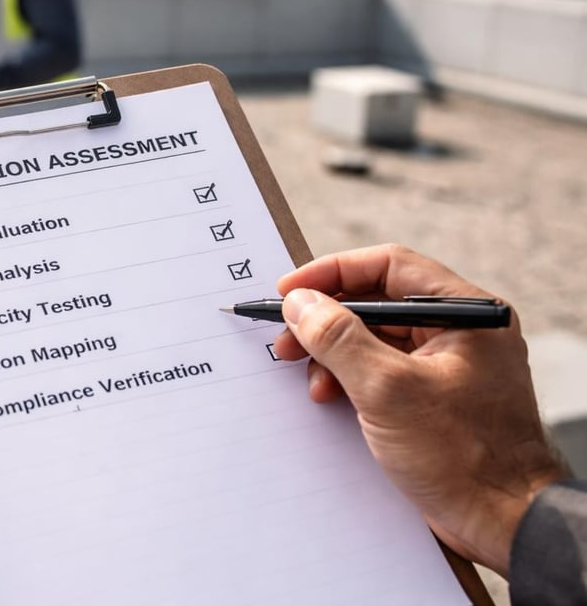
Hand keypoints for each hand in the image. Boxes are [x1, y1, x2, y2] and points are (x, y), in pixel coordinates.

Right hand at [274, 244, 563, 574]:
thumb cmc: (464, 457)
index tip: (292, 290)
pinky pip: (381, 368)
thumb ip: (339, 338)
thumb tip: (301, 303)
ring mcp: (447, 364)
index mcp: (467, 313)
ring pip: (375, 336)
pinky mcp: (433, 395)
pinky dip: (349, 376)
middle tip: (288, 335)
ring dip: (333, 352)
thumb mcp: (387, 390)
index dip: (334, 272)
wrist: (501, 523)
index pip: (390, 266)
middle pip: (378, 301)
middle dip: (327, 319)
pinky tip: (328, 394)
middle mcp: (460, 331)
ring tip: (307, 375)